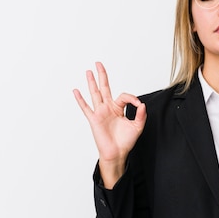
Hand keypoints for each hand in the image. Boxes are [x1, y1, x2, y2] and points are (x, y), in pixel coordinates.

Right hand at [73, 62, 146, 186]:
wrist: (117, 153)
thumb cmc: (125, 141)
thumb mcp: (137, 127)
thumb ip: (141, 115)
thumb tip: (142, 104)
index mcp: (118, 109)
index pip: (124, 96)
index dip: (132, 98)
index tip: (138, 104)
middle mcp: (108, 108)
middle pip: (105, 88)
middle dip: (102, 76)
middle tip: (99, 64)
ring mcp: (100, 113)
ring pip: (95, 94)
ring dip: (92, 82)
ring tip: (89, 72)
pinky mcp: (94, 119)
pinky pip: (86, 108)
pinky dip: (80, 100)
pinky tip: (76, 91)